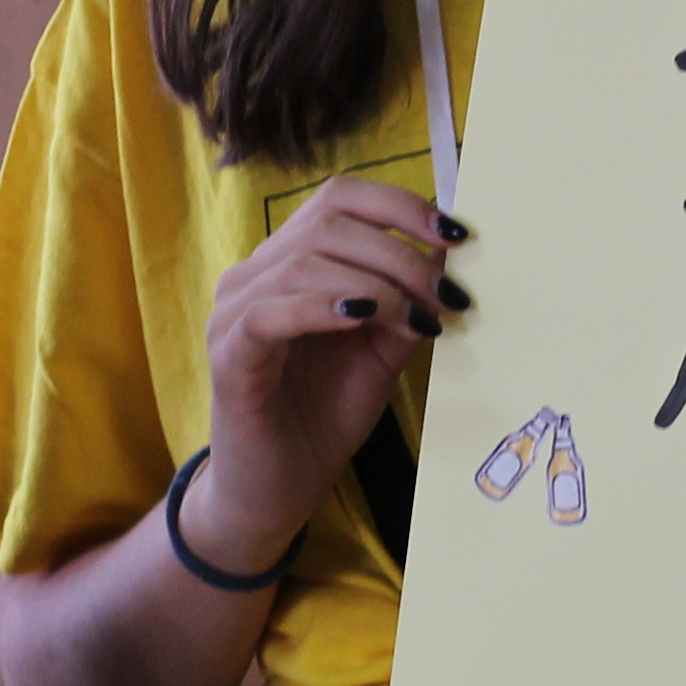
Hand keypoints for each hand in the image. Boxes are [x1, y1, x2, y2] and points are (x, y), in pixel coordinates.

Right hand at [191, 177, 458, 567]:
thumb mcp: (383, 351)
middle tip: (447, 295)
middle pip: (329, 223)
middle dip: (401, 253)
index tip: (458, 235)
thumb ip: (408, 302)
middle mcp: (256, 274)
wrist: (279, 488)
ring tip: (418, 318)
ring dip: (376, 284)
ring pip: (305, 262)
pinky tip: (362, 318)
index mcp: (291, 261)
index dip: (401, 205)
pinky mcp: (227, 354)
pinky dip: (321, 306)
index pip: (340, 198)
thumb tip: (449, 255)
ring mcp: (234, 311)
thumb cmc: (324, 414)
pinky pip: (268, 312)